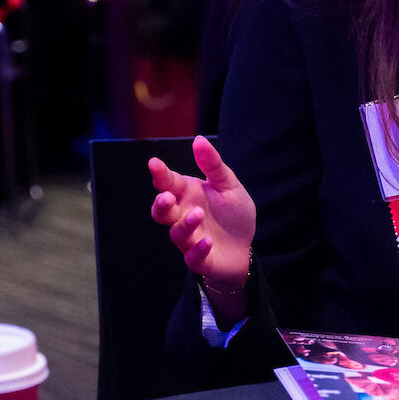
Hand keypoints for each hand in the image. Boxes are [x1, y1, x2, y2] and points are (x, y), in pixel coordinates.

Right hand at [149, 134, 255, 297]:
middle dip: (161, 204)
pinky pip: (193, 257)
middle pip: (162, 211)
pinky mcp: (199, 259)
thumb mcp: (228, 185)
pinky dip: (198, 249)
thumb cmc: (233, 214)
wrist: (245, 248)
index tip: (154, 164)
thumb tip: (198, 140)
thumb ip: (213, 165)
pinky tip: (207, 241)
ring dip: (185, 224)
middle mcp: (183, 216)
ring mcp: (189, 238)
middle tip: (167, 197)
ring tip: (198, 214)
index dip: (160, 174)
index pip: (168, 183)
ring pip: (177, 233)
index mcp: (188, 194)